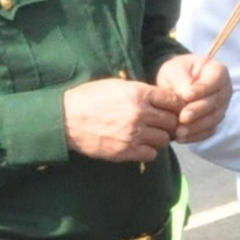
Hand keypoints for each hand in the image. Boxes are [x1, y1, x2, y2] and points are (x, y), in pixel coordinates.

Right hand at [63, 77, 180, 162]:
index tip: (172, 109)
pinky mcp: (125, 151)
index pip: (173, 100)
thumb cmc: (88, 98)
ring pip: (164, 139)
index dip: (176, 105)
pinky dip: (149, 151)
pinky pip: (151, 154)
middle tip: (163, 124)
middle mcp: (140, 114)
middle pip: (172, 121)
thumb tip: (162, 98)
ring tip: (151, 135)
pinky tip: (141, 145)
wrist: (64, 119)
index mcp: (138, 94)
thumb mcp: (116, 85)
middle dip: (171, 122)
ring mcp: (133, 134)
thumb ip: (141, 91)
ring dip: (160, 137)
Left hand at [156, 54, 230, 144]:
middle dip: (198, 111)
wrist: (176, 83)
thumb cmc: (177, 72)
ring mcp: (221, 108)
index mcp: (218, 72)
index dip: (202, 89)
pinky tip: (181, 138)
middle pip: (215, 102)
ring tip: (179, 131)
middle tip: (182, 117)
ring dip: (196, 127)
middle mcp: (224, 91)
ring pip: (212, 119)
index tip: (185, 96)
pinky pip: (208, 131)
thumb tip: (185, 96)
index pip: (215, 80)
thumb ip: (180, 79)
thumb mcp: (174, 69)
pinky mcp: (214, 122)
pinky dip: (195, 136)